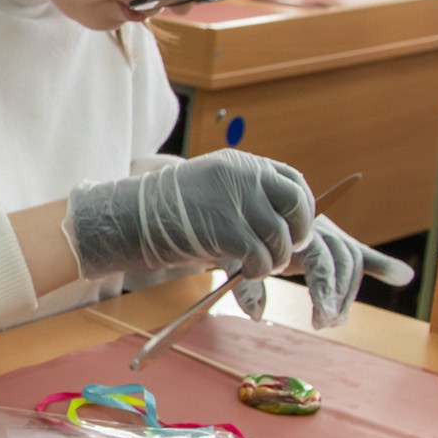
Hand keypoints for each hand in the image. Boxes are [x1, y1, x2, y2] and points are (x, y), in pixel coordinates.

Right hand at [65, 148, 316, 280]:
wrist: (134, 216)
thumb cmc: (170, 208)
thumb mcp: (212, 186)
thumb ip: (244, 193)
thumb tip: (280, 217)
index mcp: (242, 164)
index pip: (293, 181)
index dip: (303, 208)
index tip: (296, 227)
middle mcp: (245, 177)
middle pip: (296, 205)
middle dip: (298, 233)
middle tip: (287, 250)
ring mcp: (238, 202)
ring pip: (281, 236)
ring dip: (277, 258)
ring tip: (262, 266)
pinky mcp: (229, 230)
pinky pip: (262, 256)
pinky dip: (260, 270)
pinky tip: (248, 272)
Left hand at [229, 215, 414, 328]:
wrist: (242, 215)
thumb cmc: (238, 243)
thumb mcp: (235, 262)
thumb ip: (246, 287)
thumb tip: (257, 316)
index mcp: (293, 232)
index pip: (319, 261)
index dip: (324, 291)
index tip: (322, 320)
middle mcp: (316, 229)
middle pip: (341, 262)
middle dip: (336, 296)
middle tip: (325, 324)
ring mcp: (329, 234)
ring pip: (352, 262)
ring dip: (347, 295)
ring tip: (334, 320)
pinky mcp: (336, 242)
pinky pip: (362, 253)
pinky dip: (382, 264)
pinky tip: (402, 276)